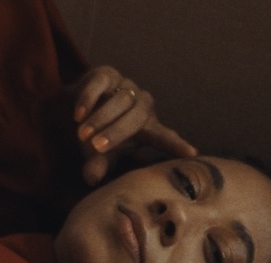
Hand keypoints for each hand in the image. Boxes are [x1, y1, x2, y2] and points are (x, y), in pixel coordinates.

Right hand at [70, 65, 196, 185]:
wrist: (79, 106)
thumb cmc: (99, 135)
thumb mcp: (100, 154)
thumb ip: (98, 166)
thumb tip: (91, 180)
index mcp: (149, 128)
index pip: (165, 137)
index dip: (177, 145)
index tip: (193, 154)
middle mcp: (143, 106)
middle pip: (137, 117)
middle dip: (116, 132)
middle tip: (96, 147)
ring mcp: (127, 87)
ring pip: (118, 101)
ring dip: (100, 119)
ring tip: (81, 135)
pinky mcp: (108, 74)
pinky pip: (100, 85)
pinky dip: (88, 99)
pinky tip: (78, 115)